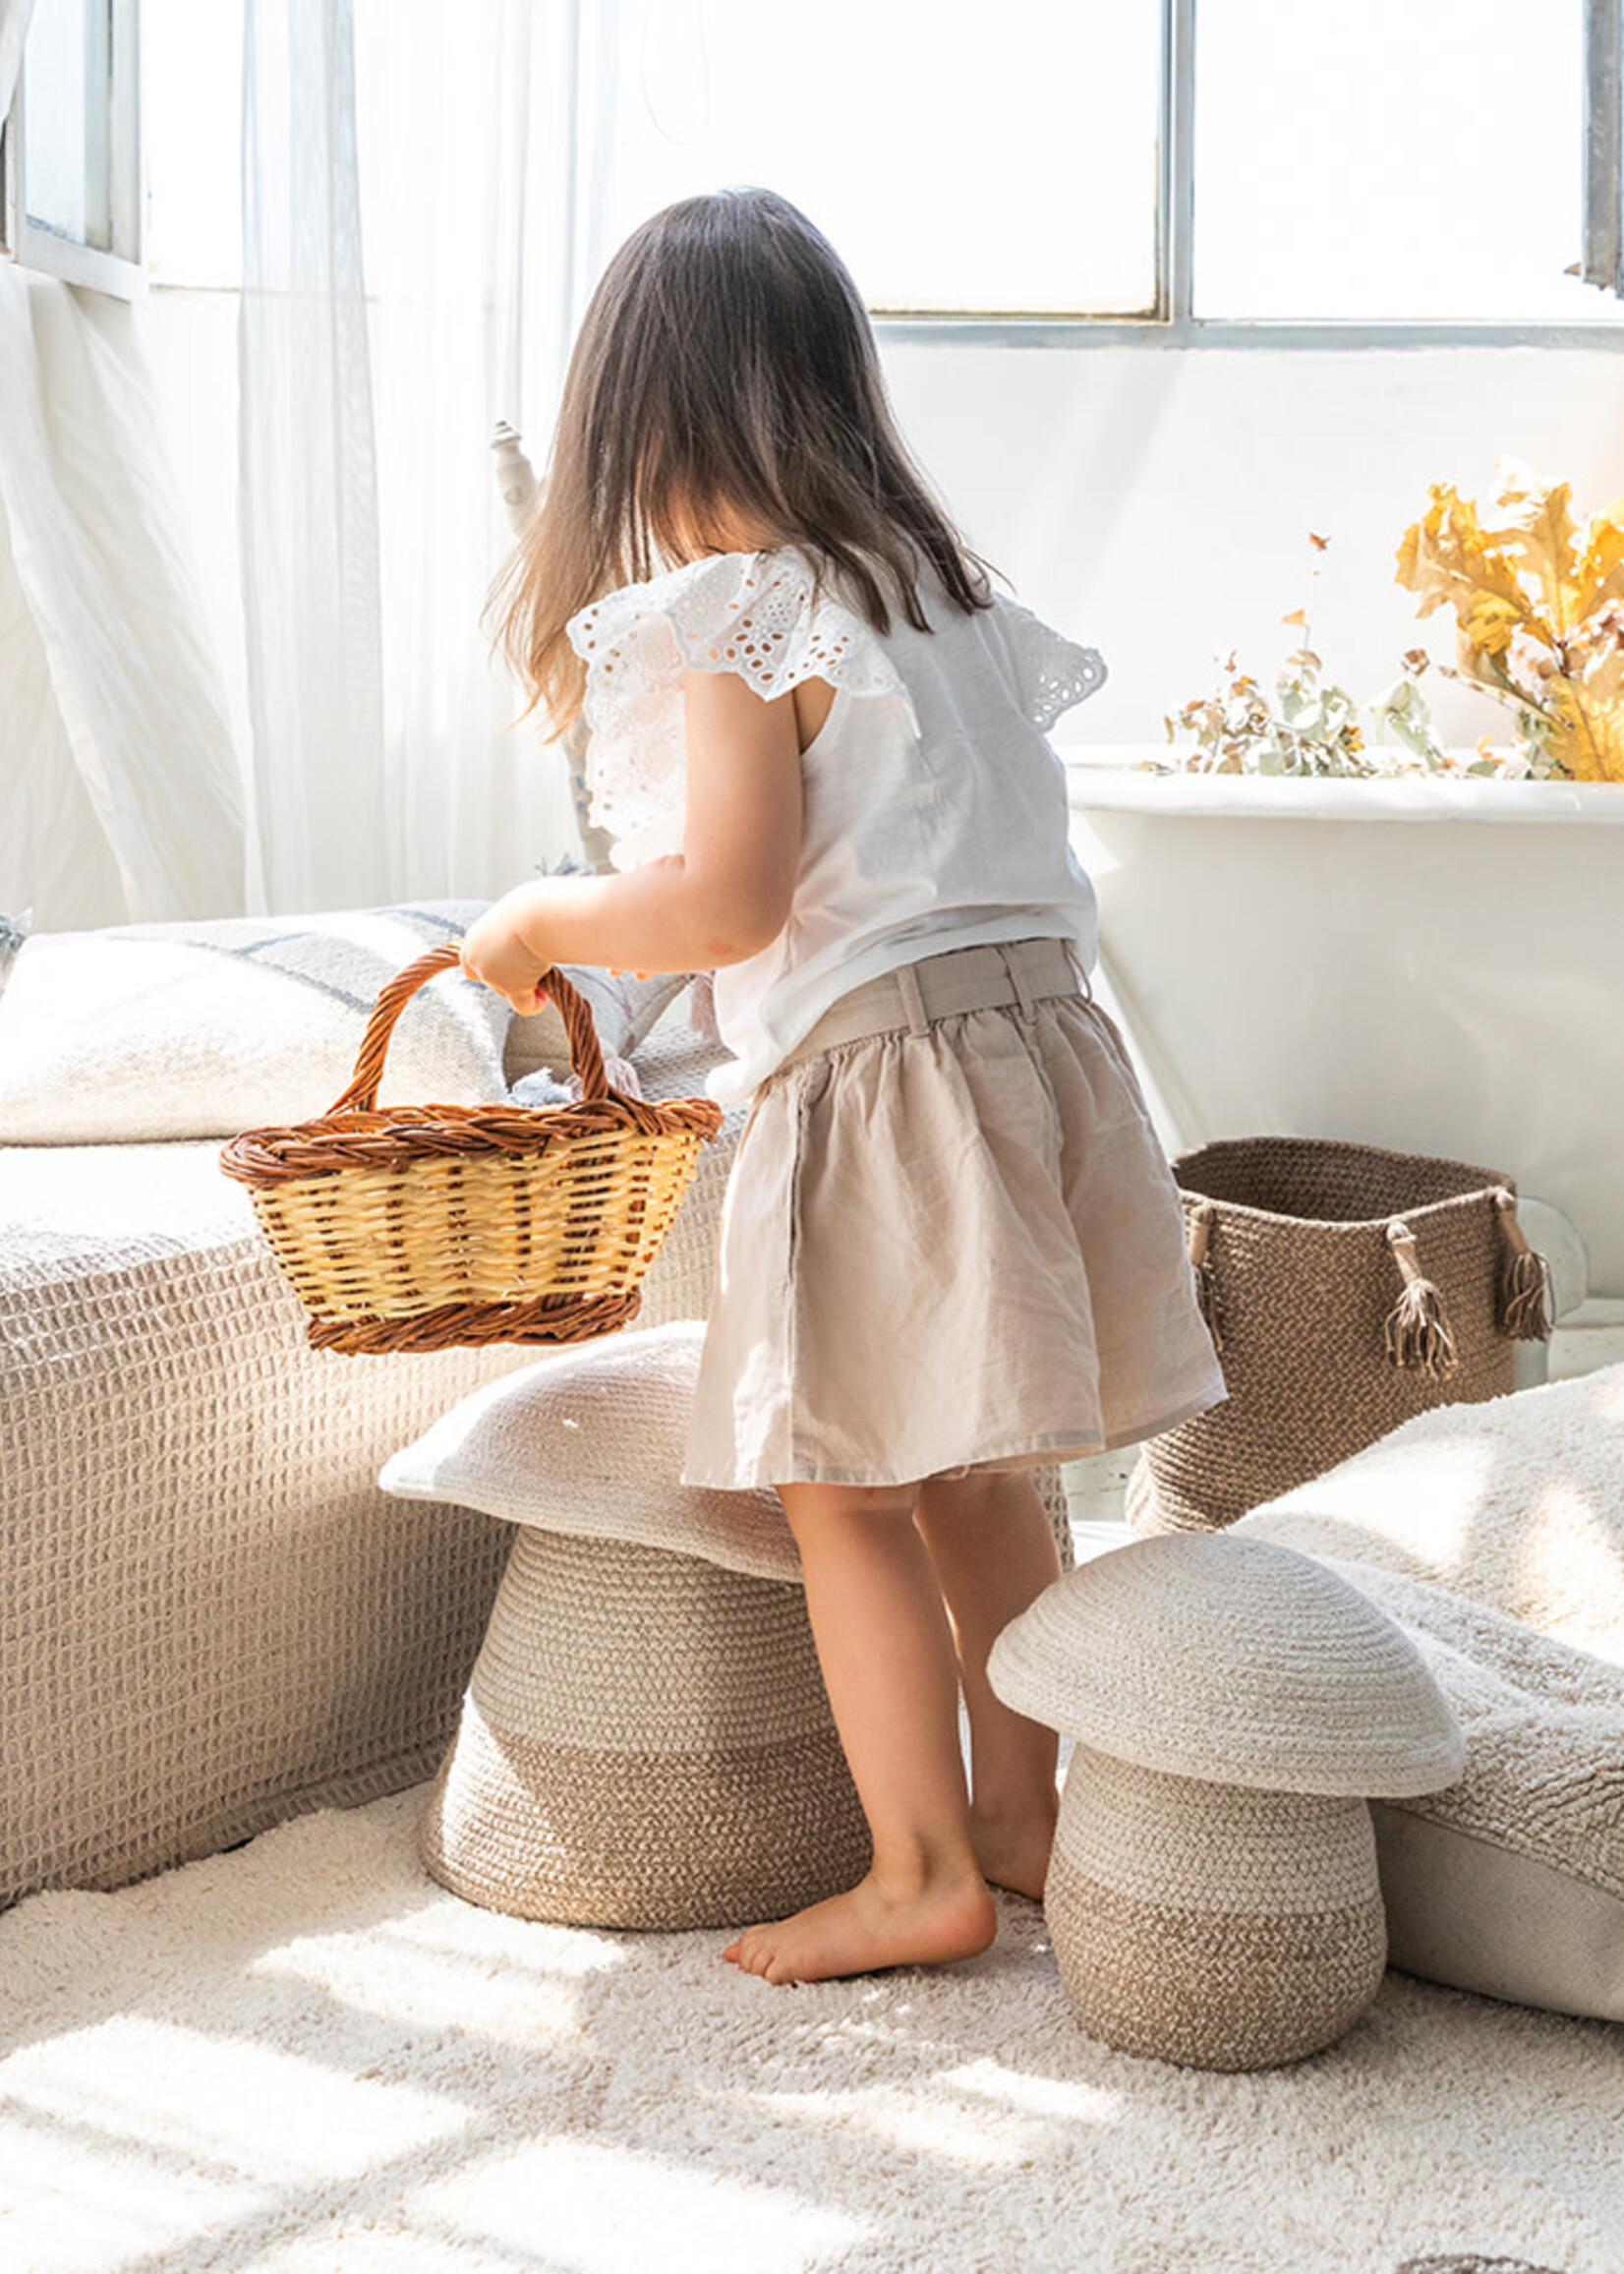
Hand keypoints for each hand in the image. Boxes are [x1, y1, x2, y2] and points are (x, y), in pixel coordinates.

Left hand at [460, 899, 552, 1014]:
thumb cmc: (532, 909)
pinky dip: (533, 1005)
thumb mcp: (512, 917)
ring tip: (542, 973)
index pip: (470, 962)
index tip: (507, 961)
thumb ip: (508, 933)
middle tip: (530, 966)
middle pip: (490, 979)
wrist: (540, 916)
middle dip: (509, 976)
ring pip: (507, 991)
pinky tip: (544, 998)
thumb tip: (521, 943)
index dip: (488, 965)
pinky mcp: (514, 987)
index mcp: (475, 938)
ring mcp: (494, 976)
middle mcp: (479, 959)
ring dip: (524, 986)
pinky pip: (523, 1005)